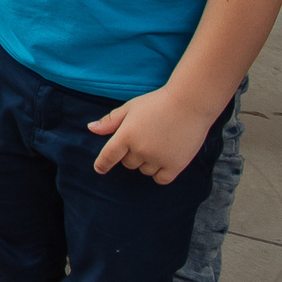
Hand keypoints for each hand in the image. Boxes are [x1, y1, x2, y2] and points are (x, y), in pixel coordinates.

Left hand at [88, 85, 220, 182]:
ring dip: (146, 163)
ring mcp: (158, 159)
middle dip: (131, 154)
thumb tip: (91, 129)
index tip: (99, 169)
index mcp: (126, 135)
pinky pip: (160, 179)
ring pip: (144, 170)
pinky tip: (163, 161)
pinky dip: (159, 174)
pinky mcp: (175, 166)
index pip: (108, 156)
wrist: (189, 104)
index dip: (102, 164)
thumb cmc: (157, 103)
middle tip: (145, 139)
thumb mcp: (130, 107)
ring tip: (158, 144)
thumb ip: (110, 121)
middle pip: (128, 163)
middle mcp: (140, 150)